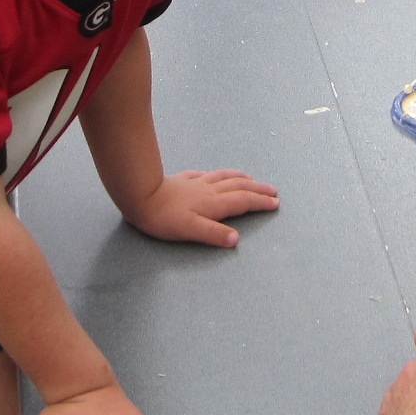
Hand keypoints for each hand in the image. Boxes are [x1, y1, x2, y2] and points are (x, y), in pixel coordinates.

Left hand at [121, 168, 279, 246]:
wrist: (140, 196)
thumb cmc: (164, 218)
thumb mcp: (190, 230)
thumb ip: (213, 234)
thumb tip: (236, 239)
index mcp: (213, 204)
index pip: (242, 202)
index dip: (260, 202)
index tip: (275, 203)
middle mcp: (209, 191)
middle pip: (238, 187)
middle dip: (257, 189)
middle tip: (273, 190)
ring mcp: (196, 183)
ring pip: (224, 178)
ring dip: (241, 178)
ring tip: (251, 178)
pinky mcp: (183, 180)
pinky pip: (204, 175)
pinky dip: (216, 175)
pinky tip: (213, 175)